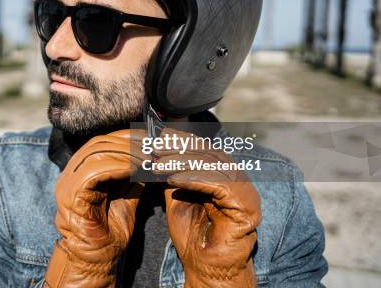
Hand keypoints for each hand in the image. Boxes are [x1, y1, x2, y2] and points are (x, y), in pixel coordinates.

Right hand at [44, 130, 144, 287]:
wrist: (97, 258)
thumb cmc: (111, 230)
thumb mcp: (127, 196)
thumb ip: (132, 177)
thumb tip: (149, 157)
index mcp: (81, 170)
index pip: (102, 142)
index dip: (126, 137)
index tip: (150, 139)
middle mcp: (70, 172)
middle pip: (99, 143)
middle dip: (129, 143)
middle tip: (152, 147)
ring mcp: (67, 182)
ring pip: (97, 153)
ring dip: (126, 153)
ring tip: (148, 158)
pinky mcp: (71, 194)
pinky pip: (94, 170)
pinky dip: (117, 166)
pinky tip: (135, 170)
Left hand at [156, 129, 260, 287]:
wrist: (204, 266)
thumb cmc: (191, 234)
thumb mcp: (177, 196)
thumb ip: (174, 173)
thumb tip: (159, 149)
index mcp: (226, 176)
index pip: (206, 149)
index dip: (182, 140)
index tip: (158, 135)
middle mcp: (240, 181)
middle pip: (210, 154)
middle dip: (179, 148)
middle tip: (155, 146)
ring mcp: (246, 194)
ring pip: (214, 167)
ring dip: (182, 162)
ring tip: (158, 163)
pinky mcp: (247, 208)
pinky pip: (219, 185)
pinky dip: (194, 179)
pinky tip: (173, 179)